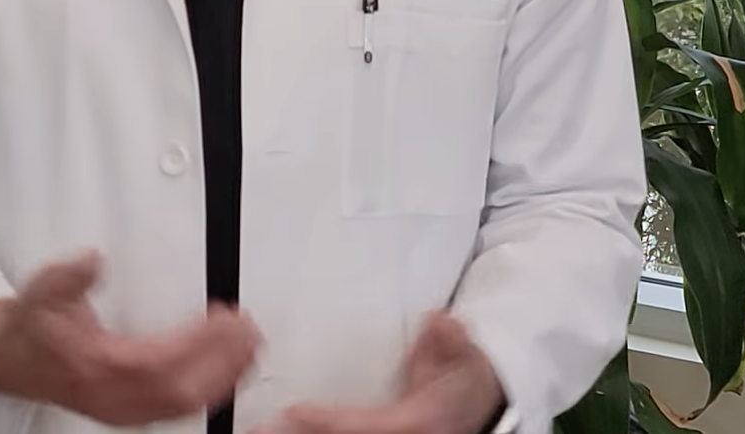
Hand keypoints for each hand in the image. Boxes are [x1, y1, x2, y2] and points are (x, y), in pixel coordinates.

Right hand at [0, 250, 260, 424]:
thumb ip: (66, 277)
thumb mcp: (41, 291)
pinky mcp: (129, 410)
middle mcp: (112, 395)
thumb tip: (92, 261)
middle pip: (180, 392)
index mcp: (95, 366)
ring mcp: (122, 408)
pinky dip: (209, 390)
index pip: (158, 363)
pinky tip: (227, 371)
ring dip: (223, 378)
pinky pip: (177, 408)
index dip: (198, 344)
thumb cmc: (33, 326)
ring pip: (182, 404)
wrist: (11, 357)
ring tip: (249, 347)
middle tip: (250, 332)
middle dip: (223, 364)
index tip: (226, 318)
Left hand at [259, 311, 505, 433]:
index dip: (330, 421)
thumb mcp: (465, 350)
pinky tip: (290, 428)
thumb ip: (451, 338)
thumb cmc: (465, 375)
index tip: (297, 411)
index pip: (367, 425)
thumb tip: (440, 323)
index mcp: (418, 422)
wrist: (480, 396)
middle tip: (264, 427)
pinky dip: (321, 431)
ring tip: (265, 429)